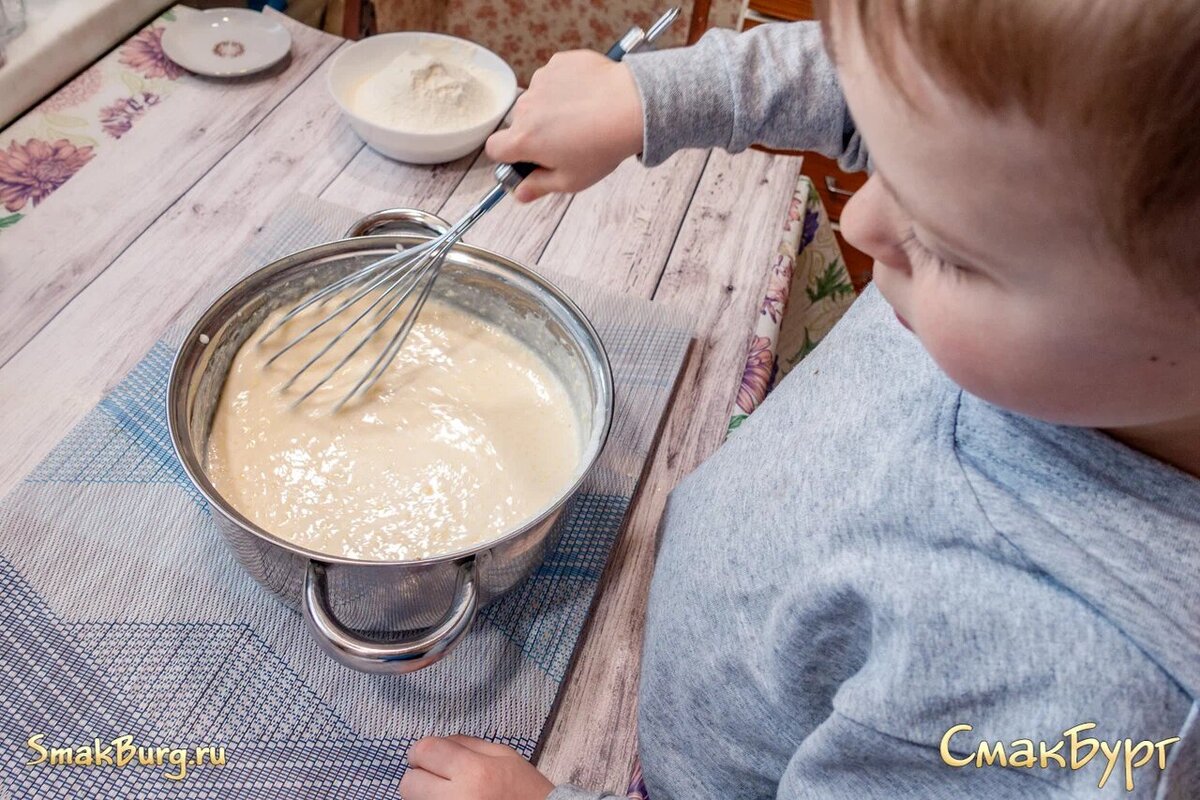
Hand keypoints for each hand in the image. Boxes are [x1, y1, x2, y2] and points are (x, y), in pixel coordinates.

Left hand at [398, 735, 554, 799]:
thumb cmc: (525, 791)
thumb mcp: (504, 756)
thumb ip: (468, 744)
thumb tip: (439, 742)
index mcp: (475, 772)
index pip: (424, 752)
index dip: (421, 751)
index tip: (426, 756)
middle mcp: (458, 799)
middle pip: (409, 783)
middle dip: (419, 776)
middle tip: (435, 778)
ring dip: (423, 795)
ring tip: (447, 793)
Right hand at [485, 51, 644, 202]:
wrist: (632, 107)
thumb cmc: (602, 147)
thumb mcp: (570, 180)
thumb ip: (539, 187)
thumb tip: (520, 193)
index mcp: (524, 139)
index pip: (494, 148)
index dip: (508, 156)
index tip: (526, 159)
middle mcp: (526, 107)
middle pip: (519, 124)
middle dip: (535, 132)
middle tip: (566, 142)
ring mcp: (541, 81)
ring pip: (537, 100)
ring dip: (550, 108)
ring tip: (582, 118)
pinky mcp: (558, 64)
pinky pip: (554, 78)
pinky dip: (566, 87)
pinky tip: (587, 98)